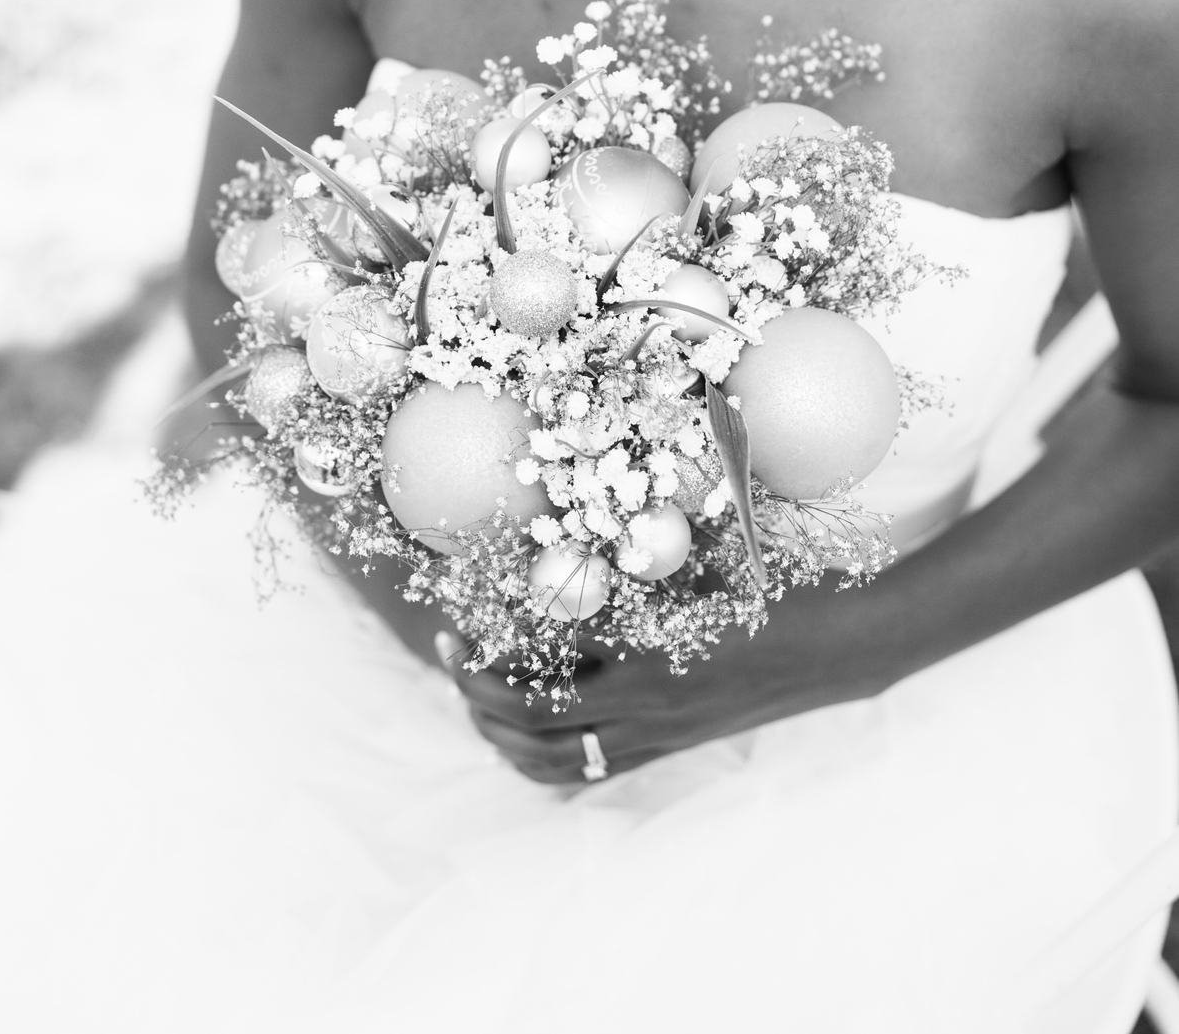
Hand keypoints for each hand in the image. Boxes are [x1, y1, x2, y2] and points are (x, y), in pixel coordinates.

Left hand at [435, 576, 892, 784]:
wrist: (841, 649)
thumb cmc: (774, 588)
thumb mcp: (703, 558)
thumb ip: (644, 549)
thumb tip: (582, 517)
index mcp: (649, 656)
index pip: (545, 670)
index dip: (493, 652)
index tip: (460, 623)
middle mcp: (648, 706)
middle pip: (536, 725)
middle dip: (479, 697)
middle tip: (450, 659)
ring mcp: (661, 735)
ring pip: (560, 763)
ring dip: (506, 739)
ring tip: (474, 703)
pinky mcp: (674, 747)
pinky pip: (596, 773)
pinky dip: (550, 763)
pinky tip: (528, 737)